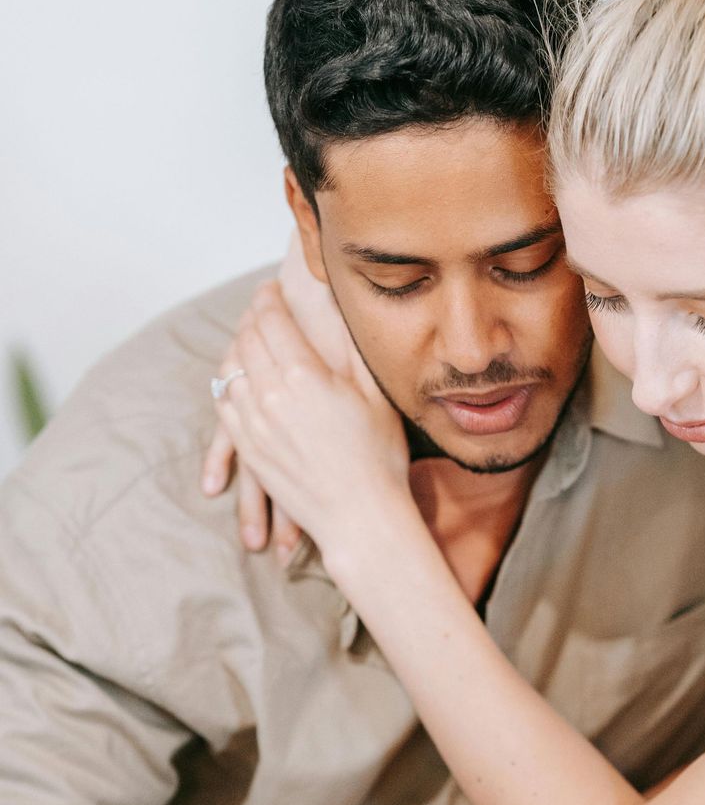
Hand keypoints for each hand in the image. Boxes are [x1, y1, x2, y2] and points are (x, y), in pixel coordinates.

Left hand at [201, 230, 358, 561]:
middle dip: (252, 317)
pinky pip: (224, 404)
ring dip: (237, 348)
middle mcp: (270, 396)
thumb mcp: (374, 393)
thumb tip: (340, 309)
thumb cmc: (379, 456)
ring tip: (250, 339)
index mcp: (304, 376)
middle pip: (246, 339)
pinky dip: (228, 383)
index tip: (272, 287)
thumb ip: (352, 346)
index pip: (271, 319)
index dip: (269, 297)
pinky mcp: (249, 450)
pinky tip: (240, 379)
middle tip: (262, 308)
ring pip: (229, 370)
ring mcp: (254, 425)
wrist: (361, 518)